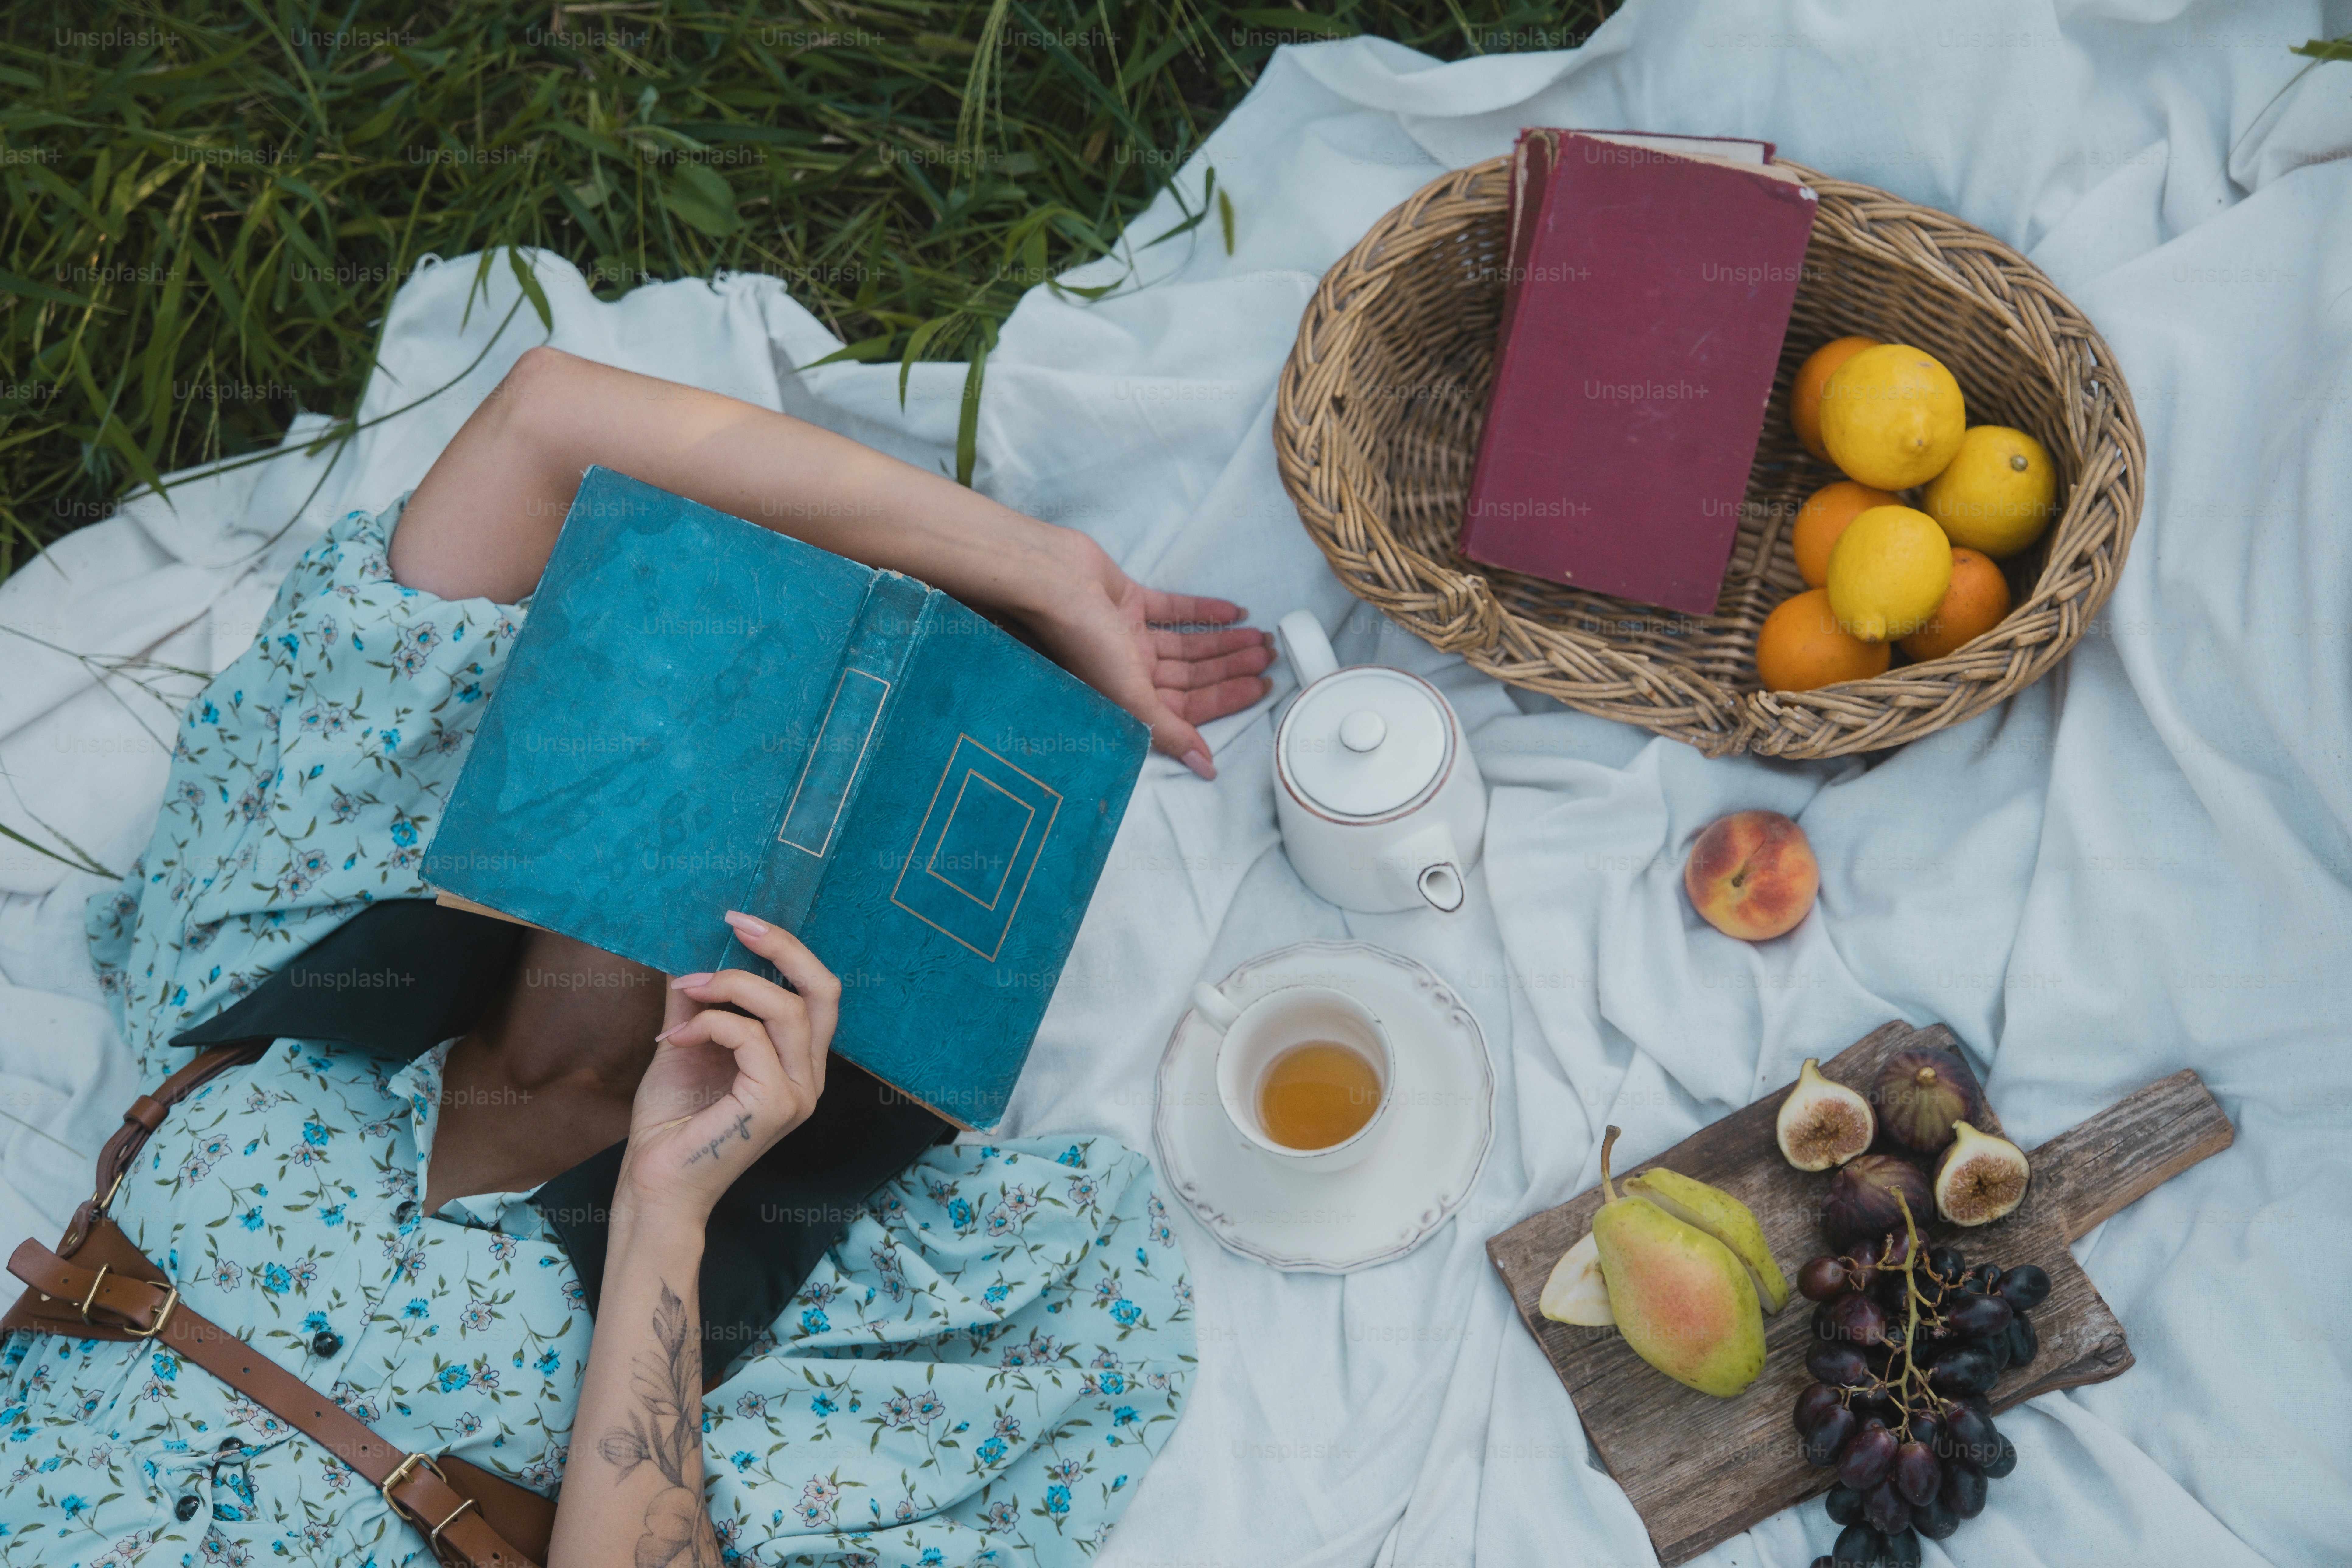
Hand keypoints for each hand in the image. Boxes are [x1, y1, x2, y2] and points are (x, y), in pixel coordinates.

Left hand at [616, 910, 832, 1223]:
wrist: (654, 1185)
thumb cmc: (671, 1124)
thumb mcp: (686, 1044)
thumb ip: (698, 1002)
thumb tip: (690, 950)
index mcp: (797, 1062)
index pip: (816, 992)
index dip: (786, 949)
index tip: (738, 922)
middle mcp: (808, 1077)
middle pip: (823, 991)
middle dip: (781, 948)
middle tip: (735, 924)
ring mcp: (798, 1093)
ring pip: (785, 1009)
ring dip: (731, 986)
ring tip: (689, 988)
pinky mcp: (775, 1105)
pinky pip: (750, 1038)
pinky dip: (710, 1024)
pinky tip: (676, 1039)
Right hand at [1021, 531, 1274, 779]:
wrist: (1054, 581)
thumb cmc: (1086, 640)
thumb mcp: (1131, 695)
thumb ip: (1169, 731)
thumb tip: (1205, 768)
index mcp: (1128, 698)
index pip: (1189, 707)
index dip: (1227, 699)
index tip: (1264, 688)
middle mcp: (1129, 671)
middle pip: (1193, 677)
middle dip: (1232, 668)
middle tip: (1270, 658)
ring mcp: (1129, 636)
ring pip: (1188, 646)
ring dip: (1224, 642)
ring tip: (1260, 637)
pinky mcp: (1129, 602)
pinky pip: (1174, 612)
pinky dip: (1204, 612)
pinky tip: (1235, 612)